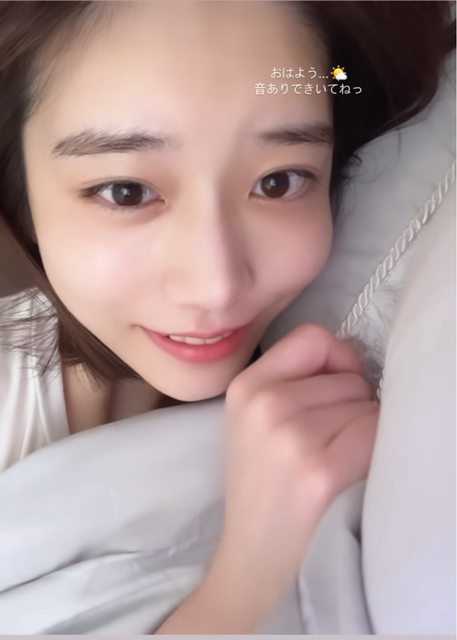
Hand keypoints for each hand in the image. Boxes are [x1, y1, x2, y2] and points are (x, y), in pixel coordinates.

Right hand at [210, 324, 378, 611]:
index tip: (334, 389)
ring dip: (362, 430)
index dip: (337, 359)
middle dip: (351, 403)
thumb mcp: (254, 421)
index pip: (313, 337)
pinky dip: (372, 451)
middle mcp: (263, 405)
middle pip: (348, 374)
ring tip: (332, 461)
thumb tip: (352, 358)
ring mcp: (290, 438)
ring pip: (366, 404)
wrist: (250, 557)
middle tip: (326, 442)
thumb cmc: (260, 485)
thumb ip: (292, 380)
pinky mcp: (319, 472)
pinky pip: (374, 433)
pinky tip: (346, 474)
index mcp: (245, 387)